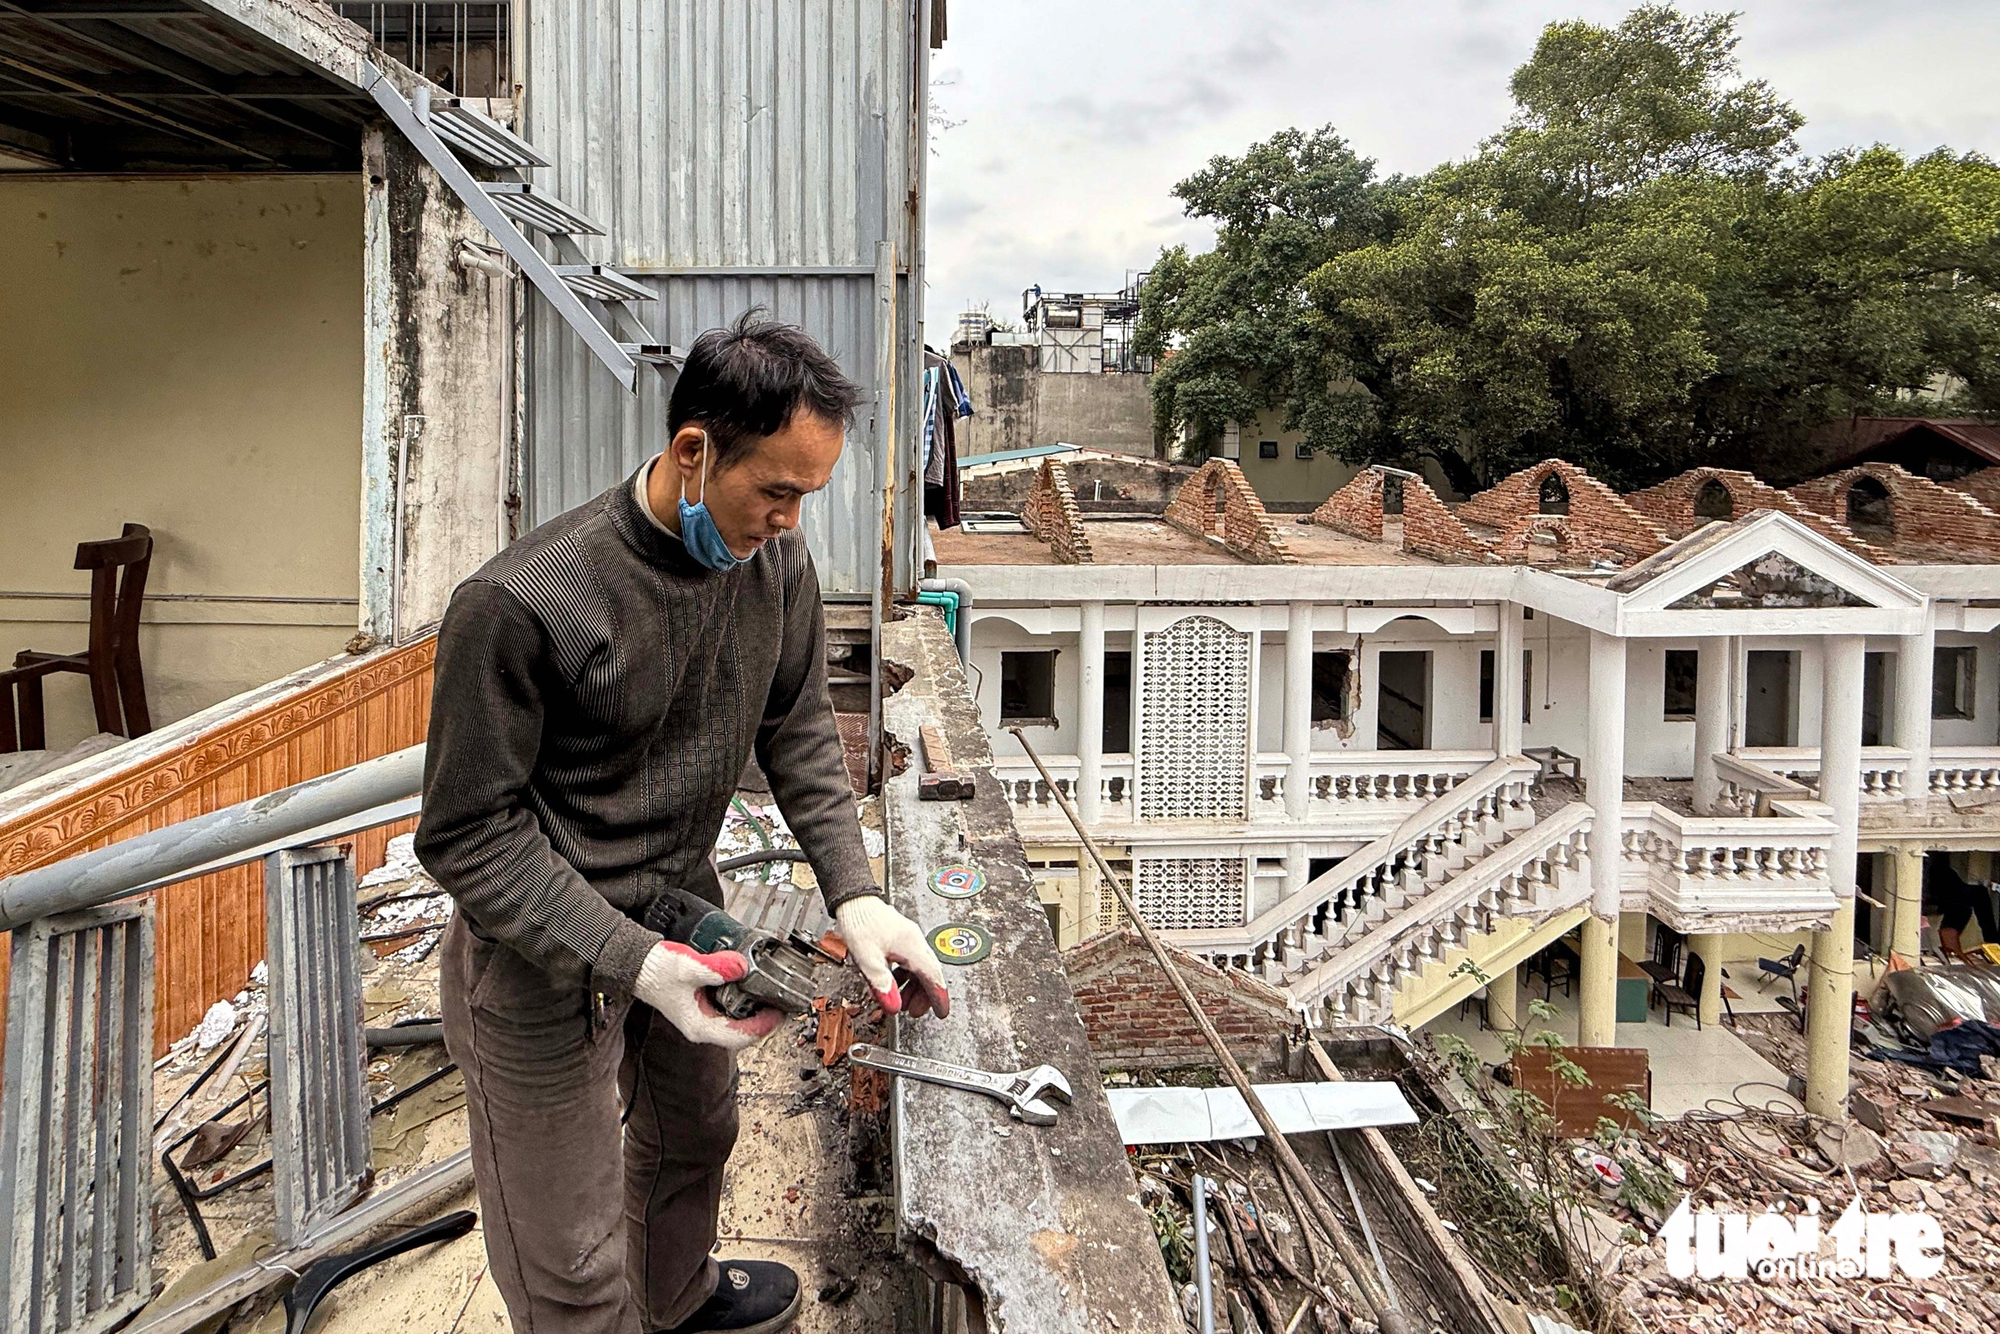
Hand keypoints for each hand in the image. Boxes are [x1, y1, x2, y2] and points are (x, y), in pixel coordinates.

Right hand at [632, 941, 784, 1050]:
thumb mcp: (689, 967)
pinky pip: (730, 1008)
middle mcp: (703, 1026)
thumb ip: (717, 968)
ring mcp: (703, 1016)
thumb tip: (742, 967)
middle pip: (742, 1032)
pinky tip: (751, 986)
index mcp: (700, 1026)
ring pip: (737, 1021)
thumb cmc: (657, 971)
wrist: (638, 964)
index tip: (779, 1013)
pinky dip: (744, 1000)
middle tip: (782, 1004)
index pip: (740, 1036)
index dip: (763, 1026)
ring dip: (756, 1010)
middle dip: (764, 1020)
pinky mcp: (704, 1005)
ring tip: (772, 996)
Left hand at [834, 896, 951, 1019]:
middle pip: (929, 973)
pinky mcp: (901, 937)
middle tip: (913, 1012)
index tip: (941, 1012)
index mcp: (912, 946)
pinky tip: (894, 982)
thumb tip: (893, 1007)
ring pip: (920, 968)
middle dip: (924, 996)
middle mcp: (915, 941)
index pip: (932, 976)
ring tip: (901, 1001)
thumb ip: (882, 984)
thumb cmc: (860, 923)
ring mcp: (909, 938)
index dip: (938, 997)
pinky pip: (911, 961)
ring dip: (913, 987)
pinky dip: (906, 976)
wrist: (853, 900)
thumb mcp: (868, 959)